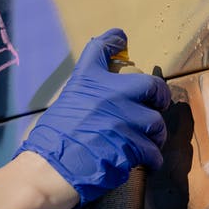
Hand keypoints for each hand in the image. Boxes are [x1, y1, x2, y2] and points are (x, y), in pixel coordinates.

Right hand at [15, 29, 169, 204]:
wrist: (47, 171)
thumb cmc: (49, 144)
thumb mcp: (64, 107)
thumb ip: (88, 99)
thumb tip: (106, 103)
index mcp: (86, 83)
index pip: (99, 50)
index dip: (112, 40)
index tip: (120, 37)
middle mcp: (108, 96)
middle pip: (150, 85)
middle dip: (160, 95)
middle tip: (159, 103)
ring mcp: (122, 120)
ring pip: (155, 122)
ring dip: (156, 134)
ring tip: (152, 141)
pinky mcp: (130, 146)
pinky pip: (152, 150)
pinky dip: (152, 158)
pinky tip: (148, 162)